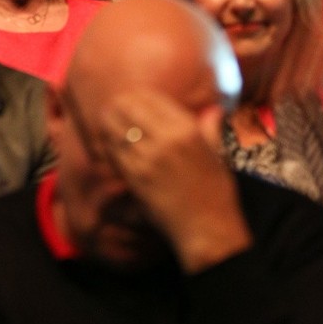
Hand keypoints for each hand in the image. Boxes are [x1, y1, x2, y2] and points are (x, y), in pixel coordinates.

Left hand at [99, 88, 251, 272]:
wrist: (208, 228)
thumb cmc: (215, 192)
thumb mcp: (218, 154)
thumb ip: (210, 128)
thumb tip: (214, 109)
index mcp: (188, 129)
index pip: (153, 98)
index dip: (138, 95)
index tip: (132, 97)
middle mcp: (167, 139)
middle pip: (130, 108)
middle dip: (119, 104)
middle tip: (112, 106)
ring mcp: (149, 158)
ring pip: (117, 128)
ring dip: (108, 122)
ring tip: (104, 119)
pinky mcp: (135, 177)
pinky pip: (113, 152)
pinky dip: (108, 144)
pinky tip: (107, 142)